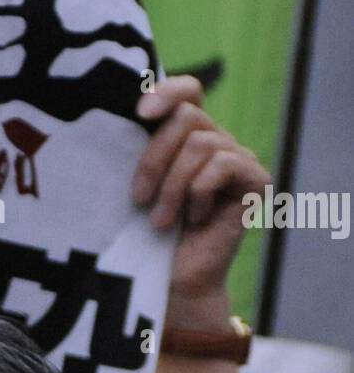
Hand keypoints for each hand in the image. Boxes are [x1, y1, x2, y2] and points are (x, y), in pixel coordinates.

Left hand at [134, 75, 265, 333]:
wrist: (170, 282)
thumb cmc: (142, 236)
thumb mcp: (130, 184)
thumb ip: (132, 147)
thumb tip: (118, 112)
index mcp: (184, 136)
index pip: (188, 90)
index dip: (166, 90)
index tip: (139, 113)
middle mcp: (214, 141)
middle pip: (187, 116)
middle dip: (154, 158)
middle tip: (137, 199)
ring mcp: (238, 159)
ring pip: (200, 144)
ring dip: (172, 185)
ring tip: (160, 221)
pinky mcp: (255, 181)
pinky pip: (223, 164)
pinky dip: (199, 192)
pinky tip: (194, 219)